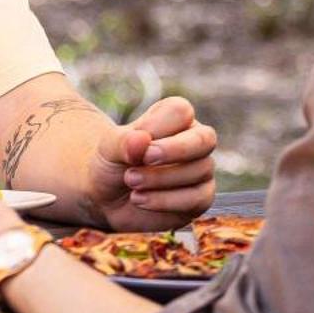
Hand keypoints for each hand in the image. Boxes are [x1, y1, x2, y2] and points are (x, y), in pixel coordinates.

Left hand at [84, 96, 216, 230]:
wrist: (108, 195)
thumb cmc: (113, 161)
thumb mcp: (109, 148)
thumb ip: (124, 142)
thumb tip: (142, 139)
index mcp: (175, 118)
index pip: (182, 111)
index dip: (158, 127)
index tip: (137, 141)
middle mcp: (194, 141)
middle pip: (204, 140)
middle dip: (173, 151)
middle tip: (143, 160)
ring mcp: (201, 170)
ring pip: (200, 171)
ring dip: (161, 179)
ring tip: (131, 181)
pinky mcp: (201, 198)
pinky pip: (198, 199)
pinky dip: (165, 201)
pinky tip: (140, 199)